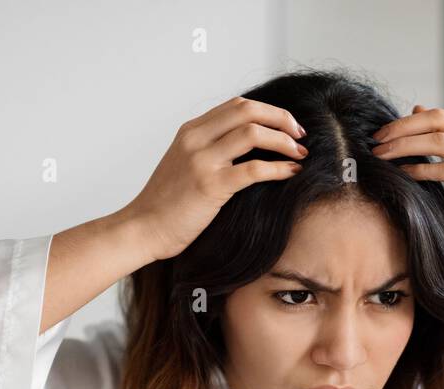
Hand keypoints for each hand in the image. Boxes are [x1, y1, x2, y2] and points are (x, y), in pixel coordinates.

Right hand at [119, 96, 307, 261]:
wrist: (143, 228)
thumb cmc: (166, 204)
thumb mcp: (183, 165)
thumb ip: (208, 151)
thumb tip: (244, 148)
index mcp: (191, 131)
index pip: (237, 105)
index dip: (268, 111)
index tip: (287, 126)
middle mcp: (196, 139)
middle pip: (249, 111)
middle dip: (282, 119)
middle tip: (300, 135)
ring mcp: (202, 161)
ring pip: (253, 133)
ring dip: (284, 141)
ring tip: (300, 154)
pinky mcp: (211, 186)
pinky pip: (254, 169)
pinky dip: (279, 168)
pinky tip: (292, 172)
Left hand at [370, 105, 443, 251]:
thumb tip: (417, 111)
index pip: (438, 115)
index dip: (407, 122)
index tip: (382, 133)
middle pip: (437, 121)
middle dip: (401, 129)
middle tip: (376, 141)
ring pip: (440, 142)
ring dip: (406, 147)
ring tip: (383, 156)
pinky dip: (423, 171)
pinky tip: (404, 175)